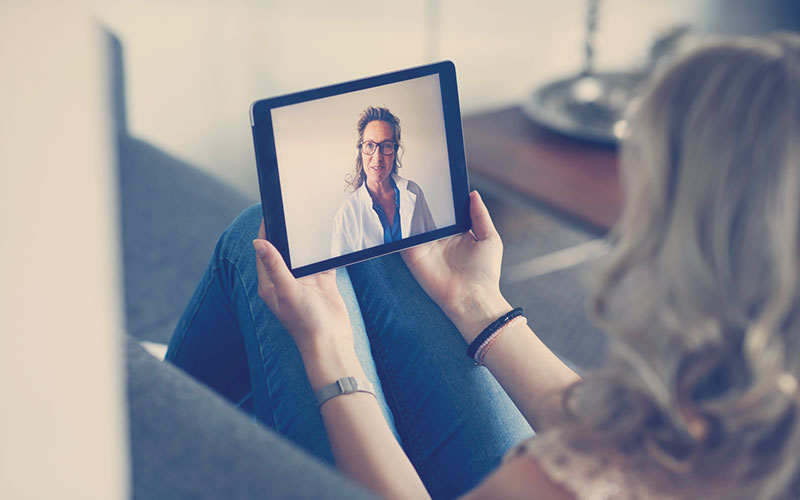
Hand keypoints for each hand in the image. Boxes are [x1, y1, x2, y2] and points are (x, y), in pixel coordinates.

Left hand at [253, 220, 353, 357]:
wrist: (332, 341)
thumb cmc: (305, 322)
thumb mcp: (287, 291)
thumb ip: (275, 266)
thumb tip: (258, 242)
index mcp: (270, 284)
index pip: (263, 252)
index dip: (265, 232)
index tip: (269, 213)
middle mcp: (286, 281)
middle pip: (283, 250)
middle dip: (286, 233)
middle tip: (290, 211)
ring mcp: (305, 281)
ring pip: (302, 254)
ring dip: (305, 241)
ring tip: (307, 219)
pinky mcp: (322, 282)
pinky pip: (322, 261)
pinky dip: (324, 251)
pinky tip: (327, 238)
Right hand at [401, 191, 510, 341]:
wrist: (472, 298)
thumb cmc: (485, 272)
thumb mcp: (489, 238)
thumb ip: (480, 216)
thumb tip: (473, 194)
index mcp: (455, 231)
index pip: (444, 210)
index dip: (440, 196)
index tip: (435, 177)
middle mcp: (438, 237)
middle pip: (425, 214)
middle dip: (418, 200)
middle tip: (413, 179)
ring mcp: (423, 246)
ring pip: (410, 224)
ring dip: (404, 211)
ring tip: (399, 191)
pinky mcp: (412, 256)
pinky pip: (401, 239)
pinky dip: (396, 228)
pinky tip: (394, 213)